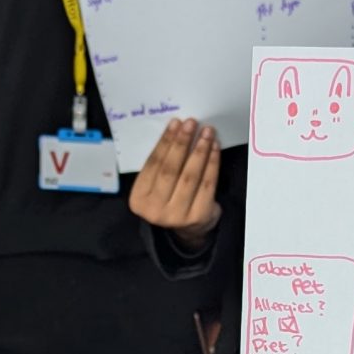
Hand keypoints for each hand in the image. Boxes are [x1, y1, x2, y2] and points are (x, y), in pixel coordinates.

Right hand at [127, 119, 222, 246]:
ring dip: (200, 150)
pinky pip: (207, 184)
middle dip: (182, 143)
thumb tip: (176, 131)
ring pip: (190, 175)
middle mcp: (155, 209)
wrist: (187, 230)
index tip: (175, 123)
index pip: (153, 164)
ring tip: (206, 132)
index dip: (165, 142)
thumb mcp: (156, 185)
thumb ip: (161, 165)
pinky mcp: (199, 215)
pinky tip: (214, 148)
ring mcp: (177, 215)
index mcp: (139, 199)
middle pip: (171, 169)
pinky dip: (212, 163)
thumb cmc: (170, 198)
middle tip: (191, 123)